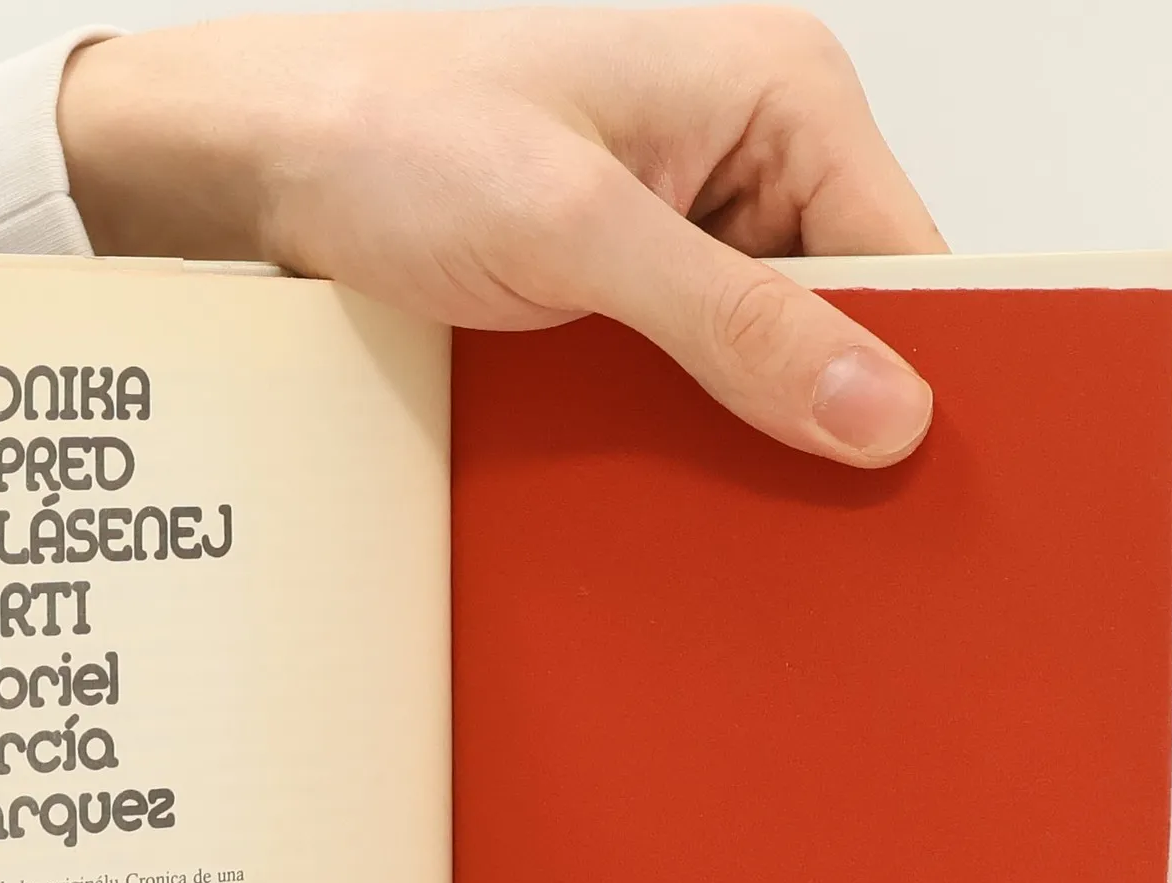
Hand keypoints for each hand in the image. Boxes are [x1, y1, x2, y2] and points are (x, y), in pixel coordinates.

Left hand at [59, 7, 945, 466]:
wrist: (259, 160)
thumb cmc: (389, 132)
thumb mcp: (575, 233)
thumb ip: (733, 324)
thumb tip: (878, 409)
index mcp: (777, 88)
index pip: (909, 256)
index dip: (912, 374)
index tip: (897, 482)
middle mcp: (747, 146)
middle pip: (844, 315)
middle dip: (814, 408)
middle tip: (793, 504)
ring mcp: (686, 216)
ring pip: (766, 354)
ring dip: (736, 426)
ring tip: (704, 480)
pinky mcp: (627, 274)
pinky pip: (693, 367)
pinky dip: (678, 422)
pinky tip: (653, 464)